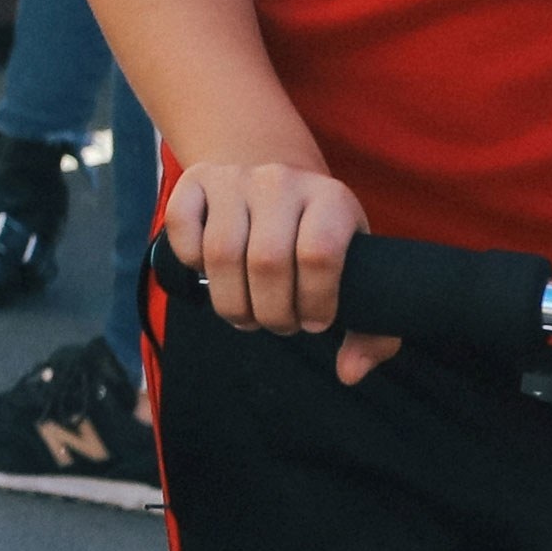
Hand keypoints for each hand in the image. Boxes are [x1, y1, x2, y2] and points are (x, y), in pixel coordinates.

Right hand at [166, 158, 394, 376]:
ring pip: (220, 253)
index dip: (314, 302)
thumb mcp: (357, 273)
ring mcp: (235, 178)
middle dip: (271, 313)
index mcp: (330, 199)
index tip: (315, 321)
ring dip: (232, 303)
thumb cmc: (321, 240)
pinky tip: (213, 274)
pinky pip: (182, 228)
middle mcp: (282, 180)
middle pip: (266, 261)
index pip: (319, 255)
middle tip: (278, 323)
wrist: (278, 185)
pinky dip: (191, 263)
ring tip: (248, 314)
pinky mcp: (196, 180)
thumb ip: (370, 332)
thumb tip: (350, 372)